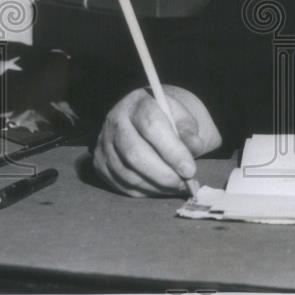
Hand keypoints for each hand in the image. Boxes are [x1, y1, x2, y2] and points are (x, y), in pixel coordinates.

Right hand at [93, 85, 221, 197]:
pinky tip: (161, 188)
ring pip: (127, 173)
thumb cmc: (167, 118)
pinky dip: (144, 191)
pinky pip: (121, 184)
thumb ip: (189, 130)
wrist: (144, 118)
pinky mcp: (99, 163)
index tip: (189, 170)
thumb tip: (194, 148)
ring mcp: (103, 143)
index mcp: (137, 103)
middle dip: (163, 174)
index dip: (172, 150)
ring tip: (176, 186)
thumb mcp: (181, 116)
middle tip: (184, 183)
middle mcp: (115, 121)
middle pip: (135, 153)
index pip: (151, 126)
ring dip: (155, 185)